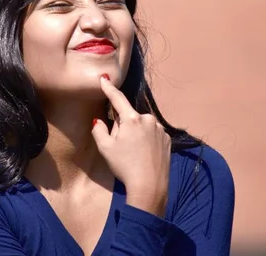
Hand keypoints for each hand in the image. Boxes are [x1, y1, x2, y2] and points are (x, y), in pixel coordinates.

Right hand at [91, 75, 170, 216]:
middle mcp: (148, 119)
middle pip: (130, 116)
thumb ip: (99, 130)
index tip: (104, 78)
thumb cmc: (124, 166)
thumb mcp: (105, 148)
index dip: (109, 88)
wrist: (150, 186)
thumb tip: (99, 120)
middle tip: (120, 145)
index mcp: (132, 119)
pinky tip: (144, 155)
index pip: (118, 99)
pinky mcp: (167, 139)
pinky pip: (152, 134)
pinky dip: (146, 140)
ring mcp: (160, 129)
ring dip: (136, 133)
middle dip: (123, 125)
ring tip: (133, 153)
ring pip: (142, 126)